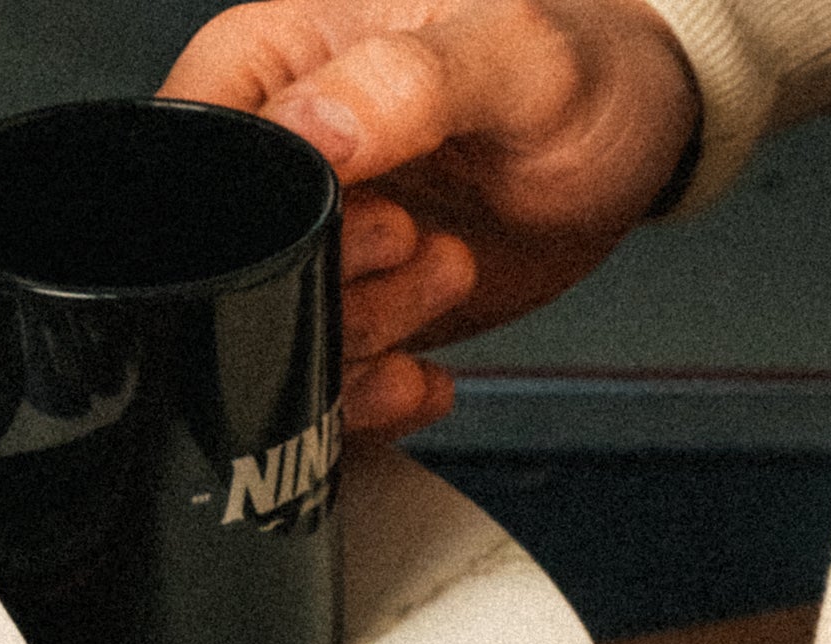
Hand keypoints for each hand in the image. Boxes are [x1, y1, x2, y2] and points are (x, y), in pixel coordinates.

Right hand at [162, 0, 699, 437]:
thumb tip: (309, 131)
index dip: (250, 219)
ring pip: (274, 343)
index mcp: (268, 65)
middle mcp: (276, 163)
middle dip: (321, 288)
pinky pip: (322, 392)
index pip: (192, 163)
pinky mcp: (351, 318)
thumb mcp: (511, 53)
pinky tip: (427, 372)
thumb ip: (405, 87)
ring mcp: (312, 248)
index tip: (341, 215)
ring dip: (362, 341)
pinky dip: (375, 403)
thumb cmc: (581, 61)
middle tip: (410, 242)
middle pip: (231, 271)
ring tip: (445, 272)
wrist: (637, 137)